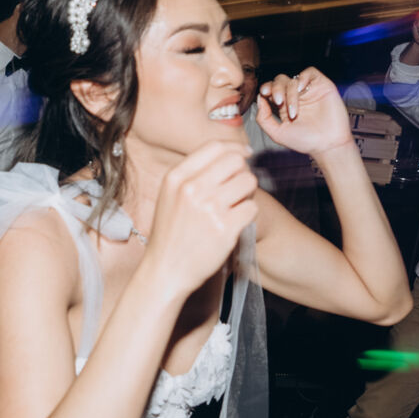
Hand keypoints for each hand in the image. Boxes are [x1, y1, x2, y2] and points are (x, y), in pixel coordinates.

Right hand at [142, 144, 259, 296]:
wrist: (166, 271)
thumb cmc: (170, 235)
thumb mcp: (169, 196)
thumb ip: (192, 174)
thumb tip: (230, 155)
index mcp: (176, 178)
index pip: (214, 147)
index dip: (234, 149)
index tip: (244, 155)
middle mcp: (192, 189)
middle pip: (236, 162)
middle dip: (242, 172)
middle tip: (237, 188)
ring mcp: (209, 208)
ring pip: (249, 182)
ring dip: (247, 193)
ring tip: (235, 207)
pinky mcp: (225, 228)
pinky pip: (252, 208)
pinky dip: (248, 215)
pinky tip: (235, 223)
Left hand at [253, 67, 352, 157]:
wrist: (328, 145)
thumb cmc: (305, 142)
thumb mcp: (277, 134)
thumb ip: (264, 118)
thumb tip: (259, 99)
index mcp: (283, 106)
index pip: (270, 89)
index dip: (266, 88)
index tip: (264, 94)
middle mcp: (295, 96)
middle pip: (280, 81)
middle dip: (276, 88)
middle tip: (279, 101)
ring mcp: (308, 91)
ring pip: (293, 79)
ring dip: (290, 92)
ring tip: (294, 110)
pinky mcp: (322, 86)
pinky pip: (310, 72)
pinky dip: (303, 77)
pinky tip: (301, 90)